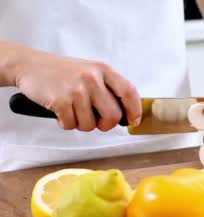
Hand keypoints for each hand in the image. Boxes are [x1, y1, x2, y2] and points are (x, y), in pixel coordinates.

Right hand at [14, 48, 140, 131]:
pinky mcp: (59, 100)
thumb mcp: (90, 71)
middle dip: (105, 124)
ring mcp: (76, 89)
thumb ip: (108, 88)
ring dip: (82, 124)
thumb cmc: (62, 72)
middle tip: (96, 121)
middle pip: (113, 115)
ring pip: (90, 124)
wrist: (29, 65)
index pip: (129, 92)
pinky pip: (71, 125)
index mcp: (103, 70)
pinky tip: (61, 111)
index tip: (133, 121)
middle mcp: (92, 78)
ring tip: (73, 111)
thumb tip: (126, 113)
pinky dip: (66, 123)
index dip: (135, 110)